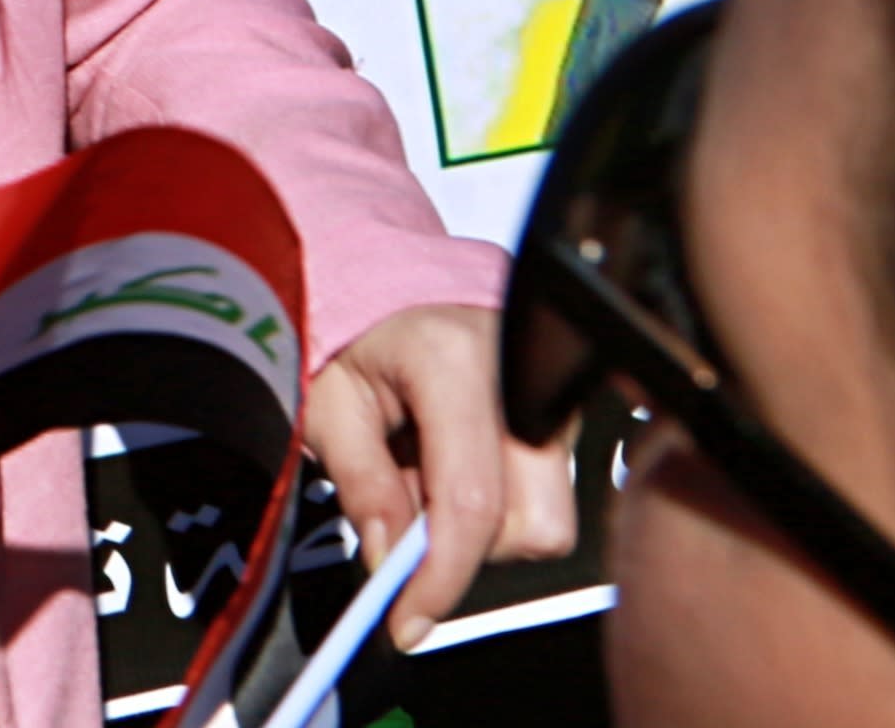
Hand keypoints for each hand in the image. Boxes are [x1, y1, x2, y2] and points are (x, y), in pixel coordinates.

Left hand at [302, 305, 568, 648]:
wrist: (387, 273)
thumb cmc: (350, 327)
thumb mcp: (328, 400)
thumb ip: (361, 481)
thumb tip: (392, 564)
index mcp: (458, 361)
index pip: (471, 502)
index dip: (441, 578)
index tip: (407, 620)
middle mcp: (525, 377)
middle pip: (532, 524)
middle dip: (466, 544)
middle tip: (401, 501)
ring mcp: (556, 394)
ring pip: (545, 518)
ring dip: (478, 522)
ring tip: (418, 464)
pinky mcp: (566, 413)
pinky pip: (545, 493)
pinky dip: (494, 499)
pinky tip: (447, 459)